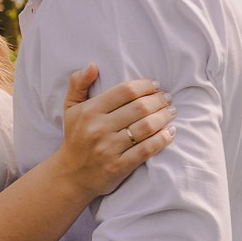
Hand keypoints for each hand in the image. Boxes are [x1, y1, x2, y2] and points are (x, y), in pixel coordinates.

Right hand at [58, 65, 175, 200]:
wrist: (70, 175)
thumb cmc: (75, 137)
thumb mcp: (70, 108)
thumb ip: (78, 84)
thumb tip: (92, 65)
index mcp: (89, 111)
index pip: (125, 91)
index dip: (145, 86)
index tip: (155, 86)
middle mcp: (98, 128)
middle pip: (139, 108)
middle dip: (158, 100)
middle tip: (167, 98)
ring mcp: (109, 148)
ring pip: (146, 127)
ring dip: (164, 117)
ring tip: (171, 112)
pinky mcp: (118, 166)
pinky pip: (146, 150)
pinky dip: (162, 139)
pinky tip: (170, 132)